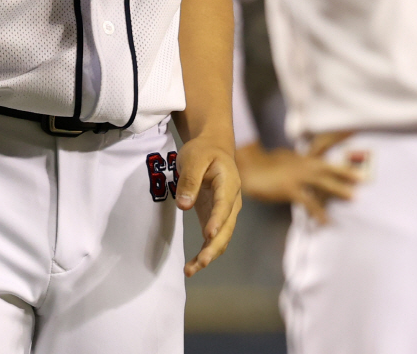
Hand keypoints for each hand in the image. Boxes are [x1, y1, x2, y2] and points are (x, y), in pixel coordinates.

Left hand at [175, 134, 241, 276]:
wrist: (213, 148)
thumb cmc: (203, 151)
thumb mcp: (193, 158)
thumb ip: (190, 180)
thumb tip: (184, 205)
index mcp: (228, 182)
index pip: (224, 203)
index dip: (218, 219)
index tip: (209, 234)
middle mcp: (232, 200)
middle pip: (227, 227)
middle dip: (214, 246)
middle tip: (200, 262)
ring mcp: (226, 211)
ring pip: (223, 237)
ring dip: (209, 254)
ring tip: (191, 269)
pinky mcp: (216, 218)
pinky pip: (214, 239)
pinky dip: (205, 253)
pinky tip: (192, 266)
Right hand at [236, 143, 361, 222]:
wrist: (251, 169)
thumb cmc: (268, 165)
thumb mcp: (287, 160)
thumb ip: (300, 162)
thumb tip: (310, 166)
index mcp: (304, 158)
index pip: (327, 158)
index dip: (342, 160)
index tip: (357, 161)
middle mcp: (304, 164)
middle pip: (330, 168)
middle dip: (347, 173)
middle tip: (364, 178)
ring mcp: (297, 176)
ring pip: (323, 182)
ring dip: (339, 189)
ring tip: (354, 196)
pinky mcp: (290, 188)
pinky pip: (308, 202)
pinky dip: (318, 212)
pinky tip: (326, 221)